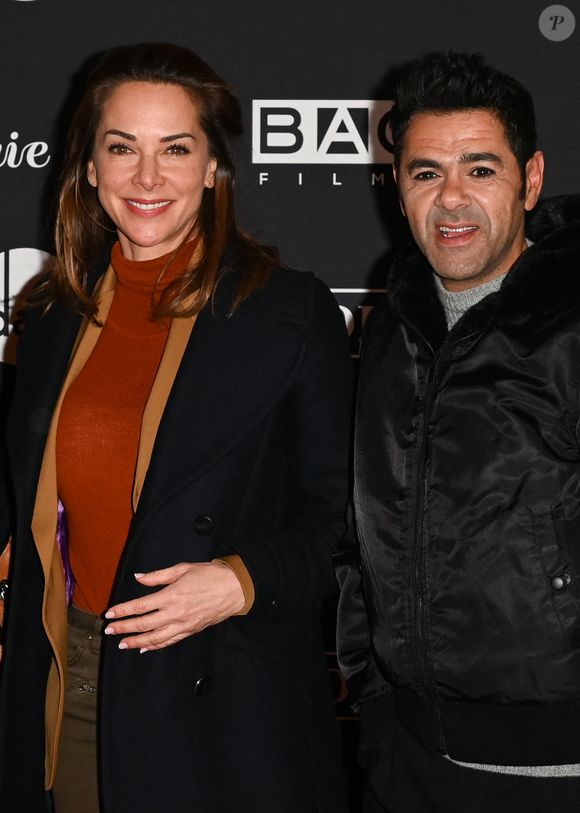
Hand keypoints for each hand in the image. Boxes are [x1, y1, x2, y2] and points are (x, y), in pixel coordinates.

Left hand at [104, 561, 244, 651]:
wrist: (235, 588)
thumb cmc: (210, 575)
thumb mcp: (183, 568)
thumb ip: (158, 575)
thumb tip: (139, 577)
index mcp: (172, 595)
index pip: (141, 606)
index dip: (123, 611)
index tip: (110, 614)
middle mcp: (175, 613)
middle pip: (144, 624)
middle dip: (124, 628)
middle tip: (109, 631)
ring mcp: (184, 625)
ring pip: (155, 638)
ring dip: (136, 641)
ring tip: (122, 643)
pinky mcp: (191, 631)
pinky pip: (169, 641)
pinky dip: (155, 646)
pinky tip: (144, 647)